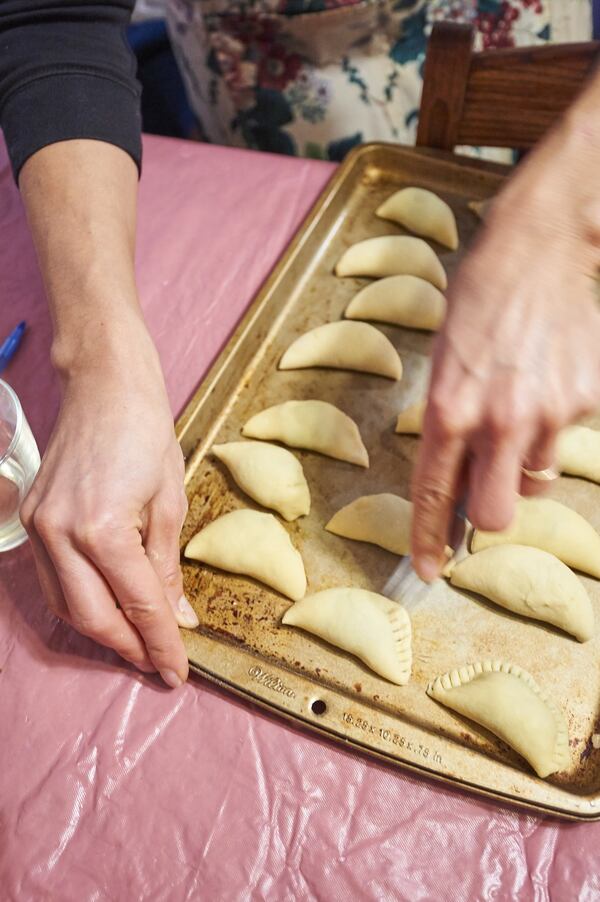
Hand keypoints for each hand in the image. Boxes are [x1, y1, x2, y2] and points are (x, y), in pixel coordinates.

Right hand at [21, 325, 196, 685]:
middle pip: (94, 617)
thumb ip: (168, 566)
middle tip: (159, 664)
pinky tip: (106, 610)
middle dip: (130, 648)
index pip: (138, 603)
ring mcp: (39, 527)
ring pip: (67, 607)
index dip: (161, 643)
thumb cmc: (145, 432)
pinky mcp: (31, 520)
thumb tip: (177, 617)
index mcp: (103, 527)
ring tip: (137, 643)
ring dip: (103, 632)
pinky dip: (80, 604)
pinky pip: (52, 582)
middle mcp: (61, 533)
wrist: (104, 385)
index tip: (178, 672)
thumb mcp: (170, 501)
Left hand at [411, 113, 599, 580]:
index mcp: (447, 407)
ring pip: (534, 478)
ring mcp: (548, 412)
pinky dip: (553, 424)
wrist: (538, 248)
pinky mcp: (587, 399)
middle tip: (484, 490)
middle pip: (494, 515)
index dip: (429, 538)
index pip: (432, 492)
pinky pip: (565, 438)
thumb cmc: (478, 302)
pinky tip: (546, 380)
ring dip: (522, 460)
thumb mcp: (443, 364)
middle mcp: (498, 418)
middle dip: (485, 514)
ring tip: (519, 407)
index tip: (430, 569)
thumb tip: (455, 483)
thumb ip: (447, 428)